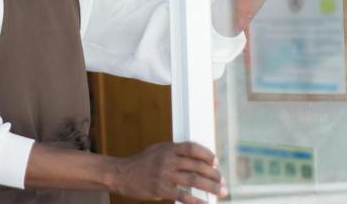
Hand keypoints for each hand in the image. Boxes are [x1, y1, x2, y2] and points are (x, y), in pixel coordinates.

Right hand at [111, 141, 226, 202]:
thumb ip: (174, 152)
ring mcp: (165, 174)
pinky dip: (197, 201)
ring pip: (194, 180)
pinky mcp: (162, 189)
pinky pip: (184, 196)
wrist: (122, 174)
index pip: (193, 148)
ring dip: (211, 187)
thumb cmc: (141, 163)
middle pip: (197, 165)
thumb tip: (196, 157)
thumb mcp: (157, 150)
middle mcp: (168, 159)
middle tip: (223, 181)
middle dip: (214, 174)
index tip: (215, 162)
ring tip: (222, 191)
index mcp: (168, 148)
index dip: (207, 154)